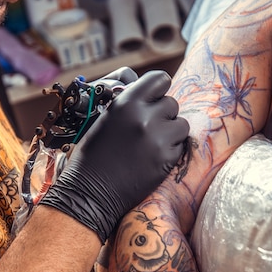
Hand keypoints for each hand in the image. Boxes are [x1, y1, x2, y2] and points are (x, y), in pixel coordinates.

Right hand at [39, 69, 188, 241]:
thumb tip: (153, 96)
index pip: (160, 79)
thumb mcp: (106, 119)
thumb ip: (130, 104)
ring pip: (181, 124)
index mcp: (126, 102)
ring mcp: (158, 139)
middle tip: (148, 130)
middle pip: (172, 103)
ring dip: (171, 133)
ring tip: (152, 144)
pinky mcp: (167, 160)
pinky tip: (153, 159)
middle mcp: (144, 117)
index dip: (158, 90)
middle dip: (163, 115)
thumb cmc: (93, 156)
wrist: (90, 192)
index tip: (153, 101)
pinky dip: (171, 151)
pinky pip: (180, 146)